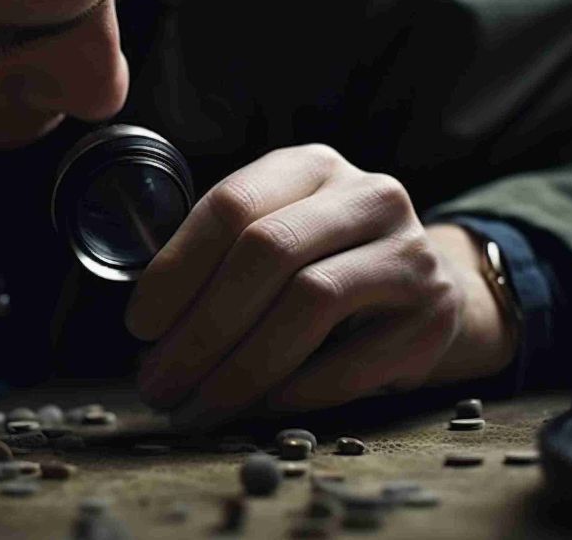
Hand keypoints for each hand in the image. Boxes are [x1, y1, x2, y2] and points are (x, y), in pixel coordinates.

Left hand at [125, 144, 516, 427]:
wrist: (427, 292)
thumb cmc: (323, 265)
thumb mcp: (274, 235)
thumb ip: (216, 258)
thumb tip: (147, 328)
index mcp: (311, 166)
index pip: (231, 205)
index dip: (176, 268)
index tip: (139, 326)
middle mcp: (368, 196)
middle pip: (267, 252)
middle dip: (200, 328)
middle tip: (158, 380)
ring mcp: (410, 254)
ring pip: (309, 303)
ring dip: (239, 367)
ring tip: (197, 404)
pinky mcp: (432, 317)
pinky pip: (348, 362)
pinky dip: (290, 392)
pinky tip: (254, 406)